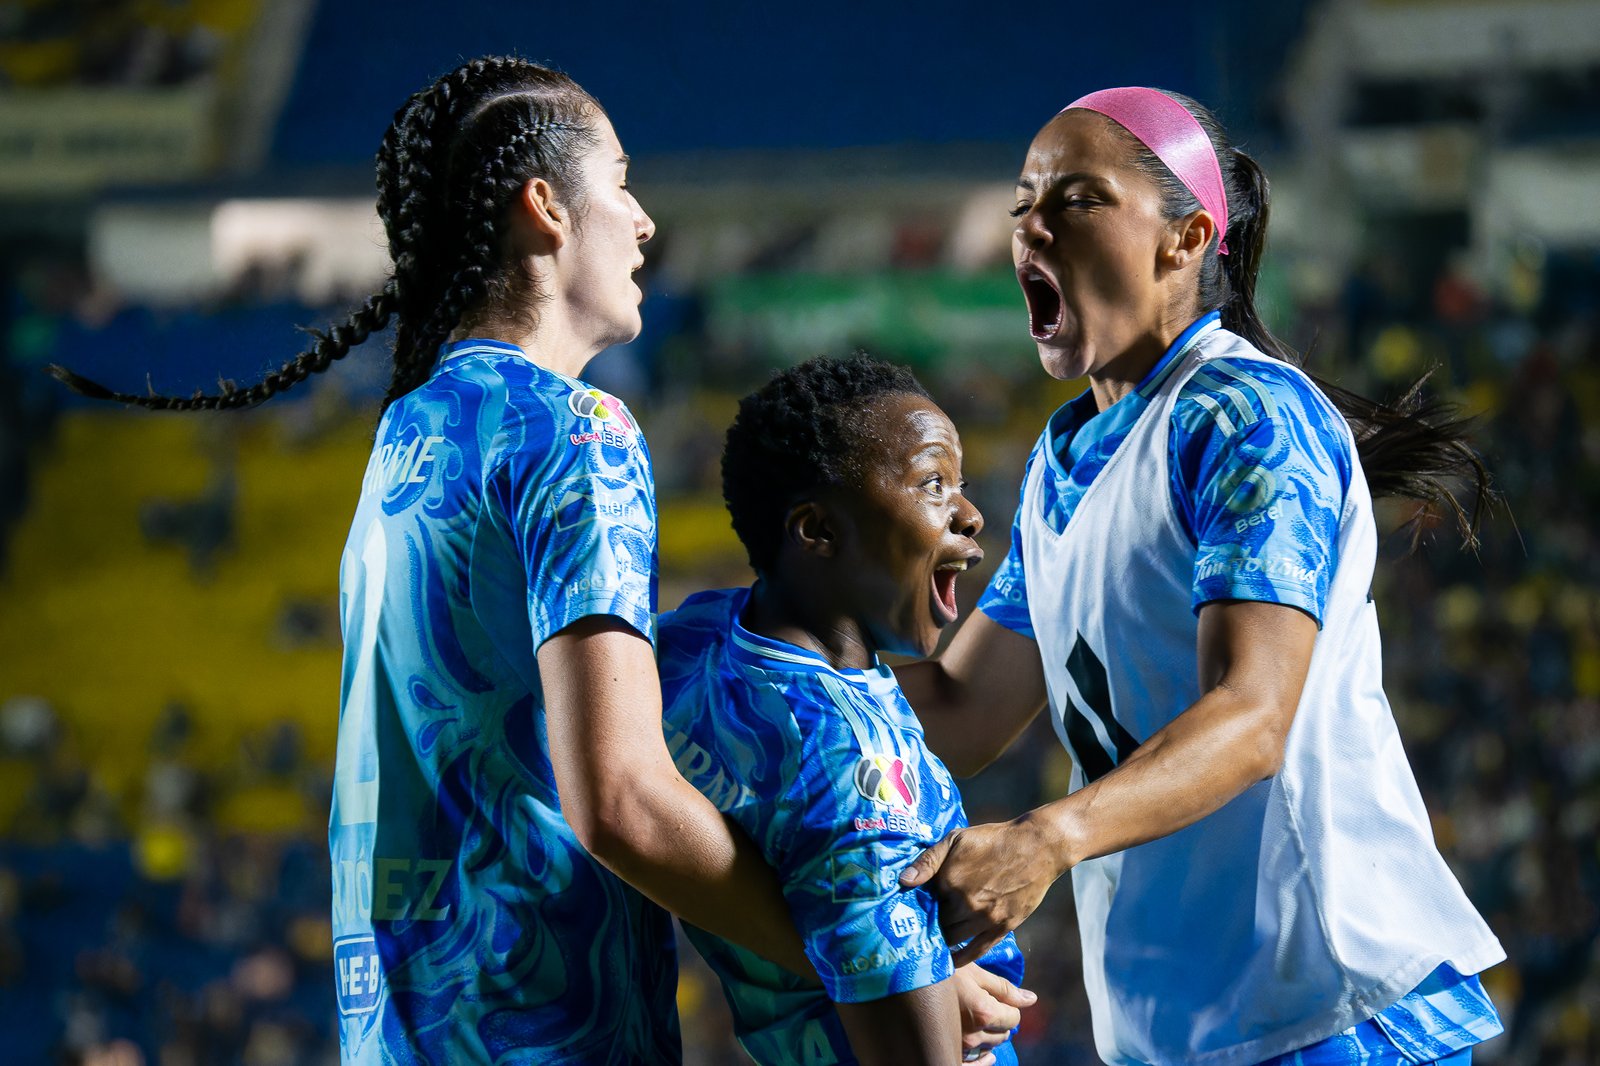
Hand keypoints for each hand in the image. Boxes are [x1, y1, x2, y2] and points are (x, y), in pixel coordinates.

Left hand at [900, 817, 1064, 965]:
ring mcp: (985, 917)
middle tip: (917, 931)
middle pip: (937, 924)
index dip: (916, 908)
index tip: (908, 914)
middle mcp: (966, 902)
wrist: (1036, 847)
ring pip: (953, 939)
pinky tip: (951, 962)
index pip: (923, 903)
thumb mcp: (956, 839)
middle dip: (926, 927)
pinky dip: (962, 958)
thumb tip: (902, 881)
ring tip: (931, 944)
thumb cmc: (992, 840)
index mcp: (950, 880)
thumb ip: (928, 860)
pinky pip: (977, 950)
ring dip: (941, 942)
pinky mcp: (1002, 927)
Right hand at [952, 963, 1034, 1064]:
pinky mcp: (948, 1051)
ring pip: (989, 1048)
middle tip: (990, 1007)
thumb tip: (1032, 999)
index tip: (1000, 999)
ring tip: (980, 1022)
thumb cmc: (942, 969)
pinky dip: (983, 1062)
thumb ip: (1005, 988)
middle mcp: (973, 1034)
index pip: (1014, 1018)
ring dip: (991, 1036)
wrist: (909, 976)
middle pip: (1003, 1035)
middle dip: (1002, 1022)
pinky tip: (987, 1057)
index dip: (1011, 1007)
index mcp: (984, 1012)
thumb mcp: (975, 972)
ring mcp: (959, 1046)